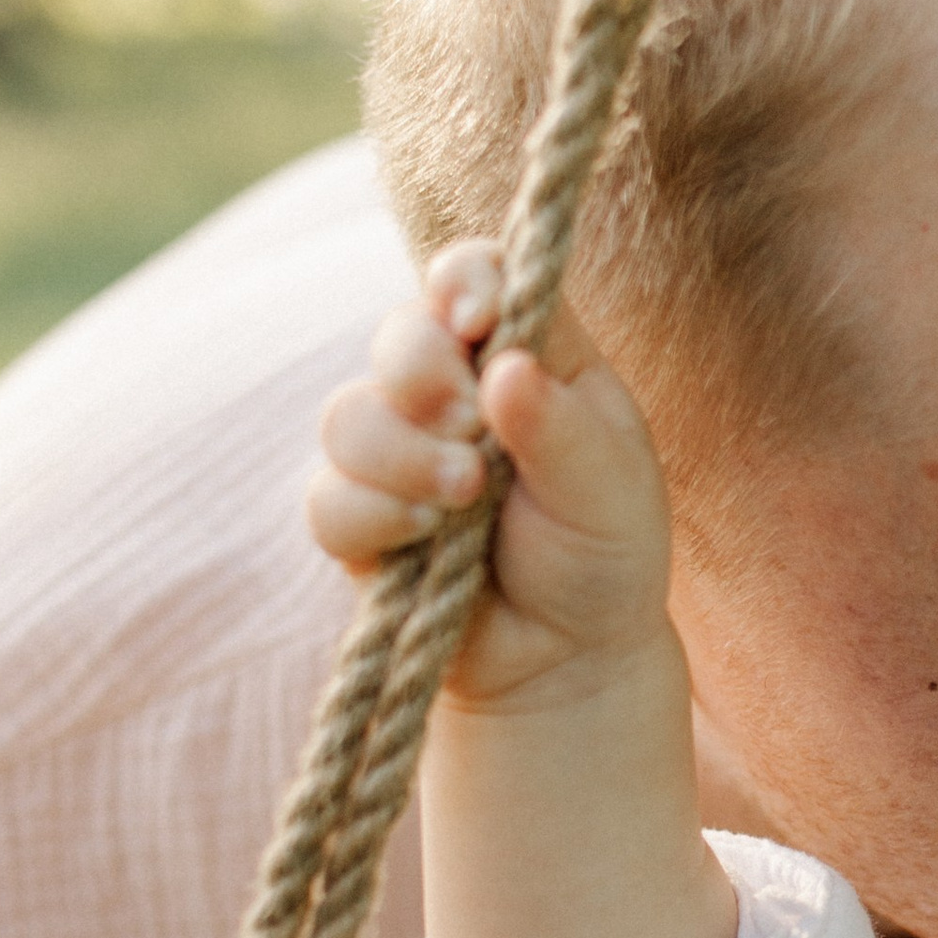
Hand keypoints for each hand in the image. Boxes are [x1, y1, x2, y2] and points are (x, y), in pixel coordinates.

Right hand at [309, 239, 673, 714]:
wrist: (567, 661)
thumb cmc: (603, 555)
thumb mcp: (610, 489)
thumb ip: (560, 427)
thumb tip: (506, 367)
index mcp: (525, 356)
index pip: (476, 276)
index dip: (464, 279)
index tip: (475, 316)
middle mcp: (453, 392)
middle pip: (396, 337)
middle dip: (422, 375)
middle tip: (470, 427)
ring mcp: (398, 454)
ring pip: (348, 417)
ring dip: (401, 455)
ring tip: (463, 498)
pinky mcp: (360, 521)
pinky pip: (327, 499)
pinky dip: (373, 515)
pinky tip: (423, 540)